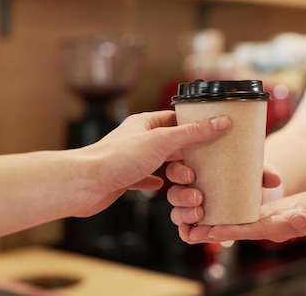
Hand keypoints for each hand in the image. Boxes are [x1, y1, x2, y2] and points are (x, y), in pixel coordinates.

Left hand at [77, 111, 230, 216]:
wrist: (85, 184)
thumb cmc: (116, 159)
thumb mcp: (163, 141)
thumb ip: (193, 132)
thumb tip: (220, 121)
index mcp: (146, 123)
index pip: (176, 118)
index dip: (195, 124)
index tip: (213, 131)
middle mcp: (138, 138)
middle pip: (170, 142)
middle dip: (187, 153)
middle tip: (201, 163)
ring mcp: (131, 159)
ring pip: (160, 162)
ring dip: (174, 170)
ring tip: (186, 178)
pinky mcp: (124, 179)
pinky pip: (145, 179)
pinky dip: (156, 182)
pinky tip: (163, 186)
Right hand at [166, 162, 281, 226]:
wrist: (253, 192)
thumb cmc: (245, 176)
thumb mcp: (253, 171)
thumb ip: (263, 173)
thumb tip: (274, 180)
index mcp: (194, 169)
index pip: (176, 168)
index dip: (178, 171)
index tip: (191, 174)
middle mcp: (188, 188)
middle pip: (173, 192)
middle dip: (182, 196)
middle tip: (198, 197)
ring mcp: (191, 208)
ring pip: (176, 213)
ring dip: (184, 215)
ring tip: (199, 215)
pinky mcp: (197, 225)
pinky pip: (186, 230)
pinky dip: (186, 232)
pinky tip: (191, 233)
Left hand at [175, 185, 305, 243]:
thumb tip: (296, 221)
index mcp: (280, 227)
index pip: (248, 230)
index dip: (227, 230)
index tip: (205, 230)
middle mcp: (268, 225)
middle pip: (235, 228)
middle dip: (211, 230)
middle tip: (184, 228)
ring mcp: (266, 218)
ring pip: (235, 221)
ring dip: (213, 221)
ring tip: (187, 217)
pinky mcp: (266, 209)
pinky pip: (242, 211)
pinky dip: (226, 210)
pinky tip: (212, 203)